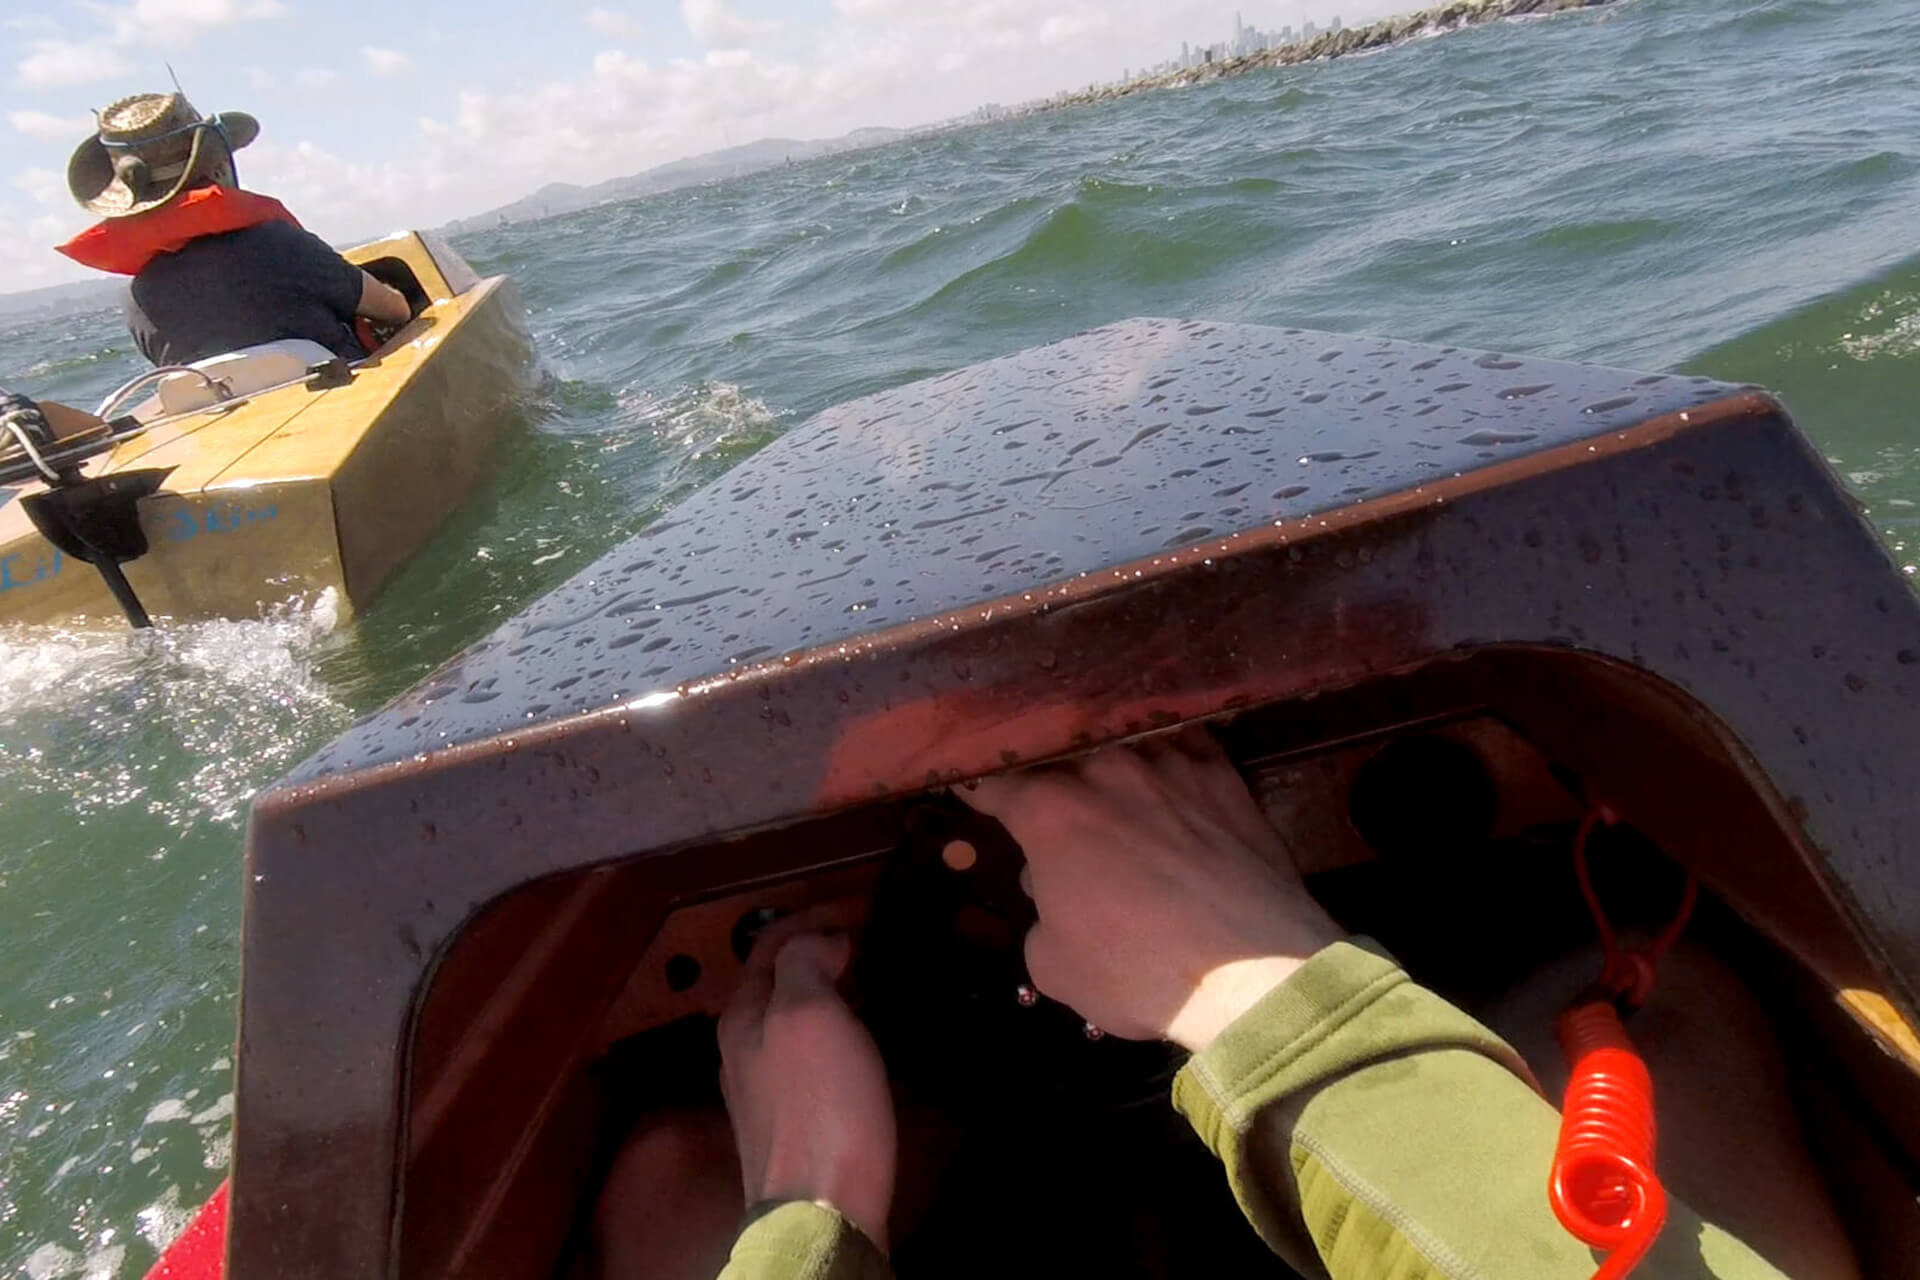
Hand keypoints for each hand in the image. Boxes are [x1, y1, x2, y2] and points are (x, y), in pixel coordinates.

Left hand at [718, 927, 896, 1250]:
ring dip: (831, 990)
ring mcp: (764, 1089)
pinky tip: (866, 1038)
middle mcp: (743, 1047)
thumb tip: (822, 941)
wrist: (821, 1209)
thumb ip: (805, 963)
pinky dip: (838, 1028)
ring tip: (876, 978)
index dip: (814, 914)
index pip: (770, 943)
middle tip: (873, 937)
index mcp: (742, 1014)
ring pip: (794, 1018)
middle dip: (820, 949)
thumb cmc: (817, 1103)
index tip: (865, 905)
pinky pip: (811, 1054)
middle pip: (778, 980)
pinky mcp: (793, 1122)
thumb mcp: (807, 1013)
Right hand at [960, 727, 1344, 1052]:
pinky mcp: (1225, 775)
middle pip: (1060, 761)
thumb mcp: (1054, 968)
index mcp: (1049, 811)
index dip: (980, 790)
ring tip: (1113, 786)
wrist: (1254, 971)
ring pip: (1122, 747)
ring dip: (1109, 767)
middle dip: (1046, 781)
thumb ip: (1040, 920)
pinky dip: (1170, 759)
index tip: (973, 790)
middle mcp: (1105, 771)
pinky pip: (1185, 748)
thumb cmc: (1138, 971)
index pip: (995, 783)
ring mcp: (1170, 764)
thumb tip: (1053, 896)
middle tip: (1048, 805)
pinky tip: (1172, 771)